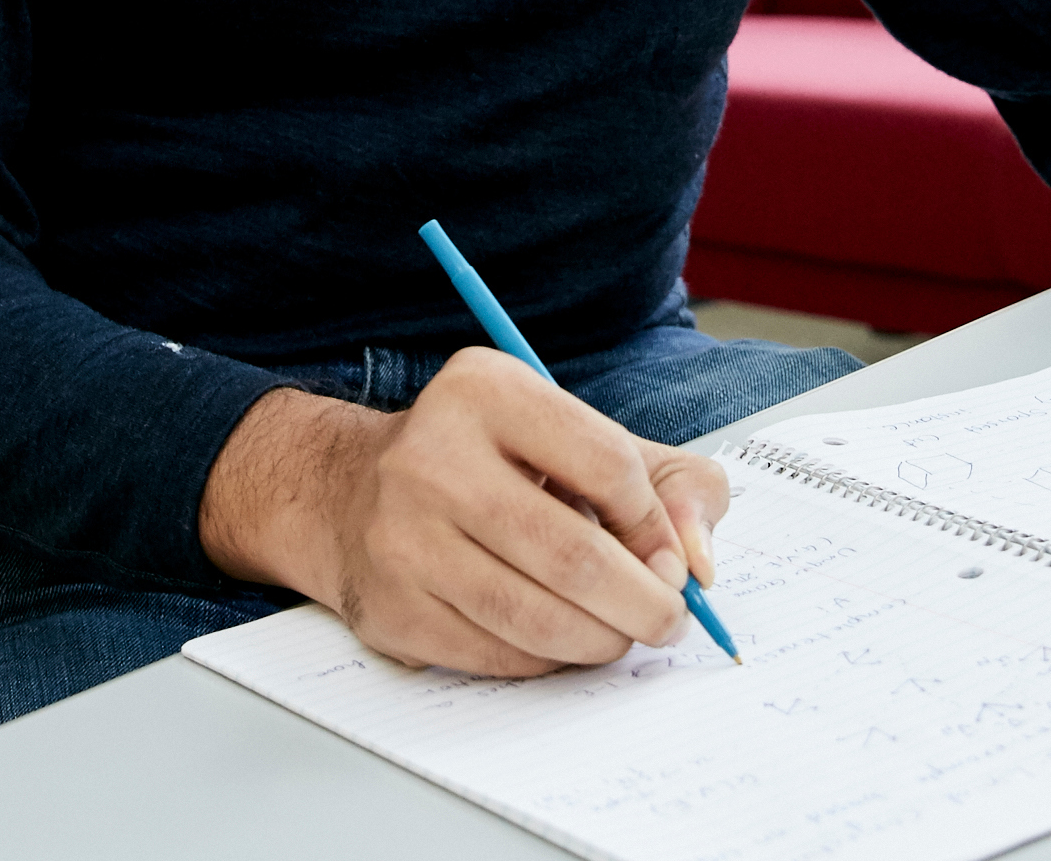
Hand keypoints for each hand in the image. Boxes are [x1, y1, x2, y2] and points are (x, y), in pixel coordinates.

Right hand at [196, 347, 732, 675]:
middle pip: (573, 556)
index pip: (608, 465)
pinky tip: (557, 642)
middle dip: (643, 603)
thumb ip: (670, 482)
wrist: (352, 494)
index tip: (668, 554)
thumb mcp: (579, 438)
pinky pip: (496, 655)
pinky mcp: (390, 606)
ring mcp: (402, 536)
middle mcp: (432, 456)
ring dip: (599, 641)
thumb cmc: (493, 466)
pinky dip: (545, 660)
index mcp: (487, 391)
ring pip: (535, 617)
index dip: (655, 524)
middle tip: (666, 621)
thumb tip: (698, 562)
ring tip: (620, 635)